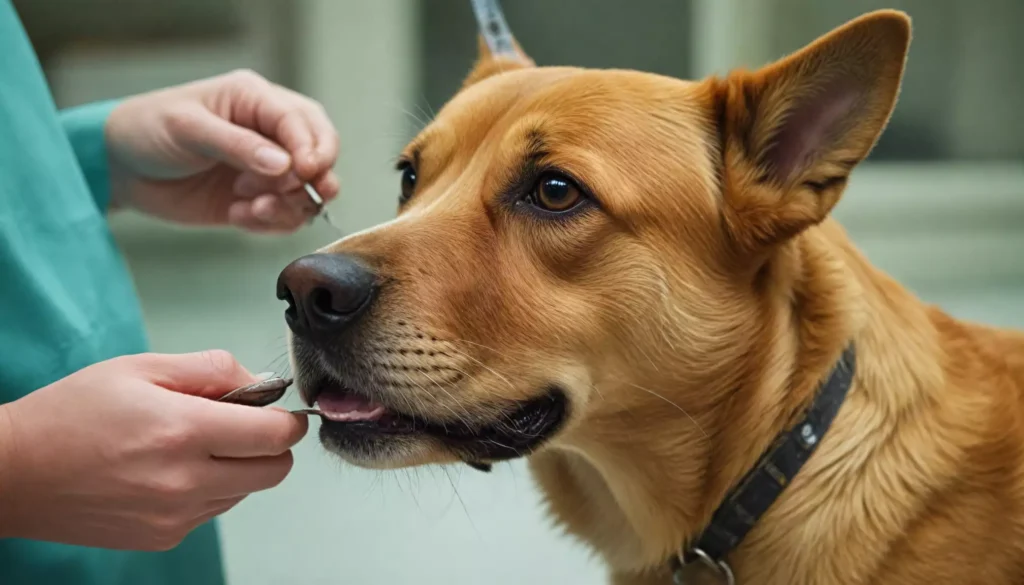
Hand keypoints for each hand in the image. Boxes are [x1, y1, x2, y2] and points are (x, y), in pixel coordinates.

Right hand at [0, 351, 307, 550]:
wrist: (15, 473)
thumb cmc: (71, 414)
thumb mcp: (141, 369)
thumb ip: (210, 369)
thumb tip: (258, 382)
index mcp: (183, 432)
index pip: (274, 436)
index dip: (286, 419)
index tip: (279, 410)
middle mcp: (185, 482)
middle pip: (274, 472)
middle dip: (271, 446)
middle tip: (244, 426)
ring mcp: (175, 517)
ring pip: (245, 492)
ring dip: (238, 468)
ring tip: (192, 444)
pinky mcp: (163, 537)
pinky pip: (213, 511)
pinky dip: (210, 490)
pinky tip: (171, 469)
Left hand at [105, 69, 339, 232]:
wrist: (120, 166)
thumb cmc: (148, 130)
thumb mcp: (189, 129)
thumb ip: (238, 146)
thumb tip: (285, 163)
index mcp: (256, 100)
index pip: (304, 122)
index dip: (314, 148)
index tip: (306, 172)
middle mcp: (269, 134)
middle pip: (320, 155)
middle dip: (311, 180)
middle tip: (282, 194)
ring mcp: (265, 170)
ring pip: (306, 192)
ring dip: (287, 207)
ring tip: (250, 209)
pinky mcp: (255, 200)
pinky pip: (284, 217)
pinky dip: (269, 223)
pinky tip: (238, 215)